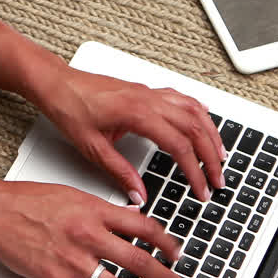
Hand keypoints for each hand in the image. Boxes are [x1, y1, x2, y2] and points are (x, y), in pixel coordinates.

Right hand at [0, 179, 189, 277]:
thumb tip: (131, 215)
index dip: (165, 241)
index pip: (142, 226)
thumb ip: (104, 208)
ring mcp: (72, 261)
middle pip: (137, 260)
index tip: (177, 252)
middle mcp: (88, 236)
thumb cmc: (28, 200)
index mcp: (95, 211)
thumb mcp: (73, 193)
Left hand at [36, 66, 227, 204]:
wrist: (56, 84)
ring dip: (210, 133)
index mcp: (137, 113)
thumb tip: (139, 194)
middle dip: (211, 156)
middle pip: (194, 128)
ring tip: (220, 155)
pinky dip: (198, 111)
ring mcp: (149, 92)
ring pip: (193, 110)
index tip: (201, 189)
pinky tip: (204, 121)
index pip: (179, 146)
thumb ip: (120, 172)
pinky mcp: (145, 90)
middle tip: (217, 179)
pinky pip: (181, 98)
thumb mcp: (92, 148)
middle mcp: (148, 99)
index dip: (194, 171)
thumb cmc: (69, 108)